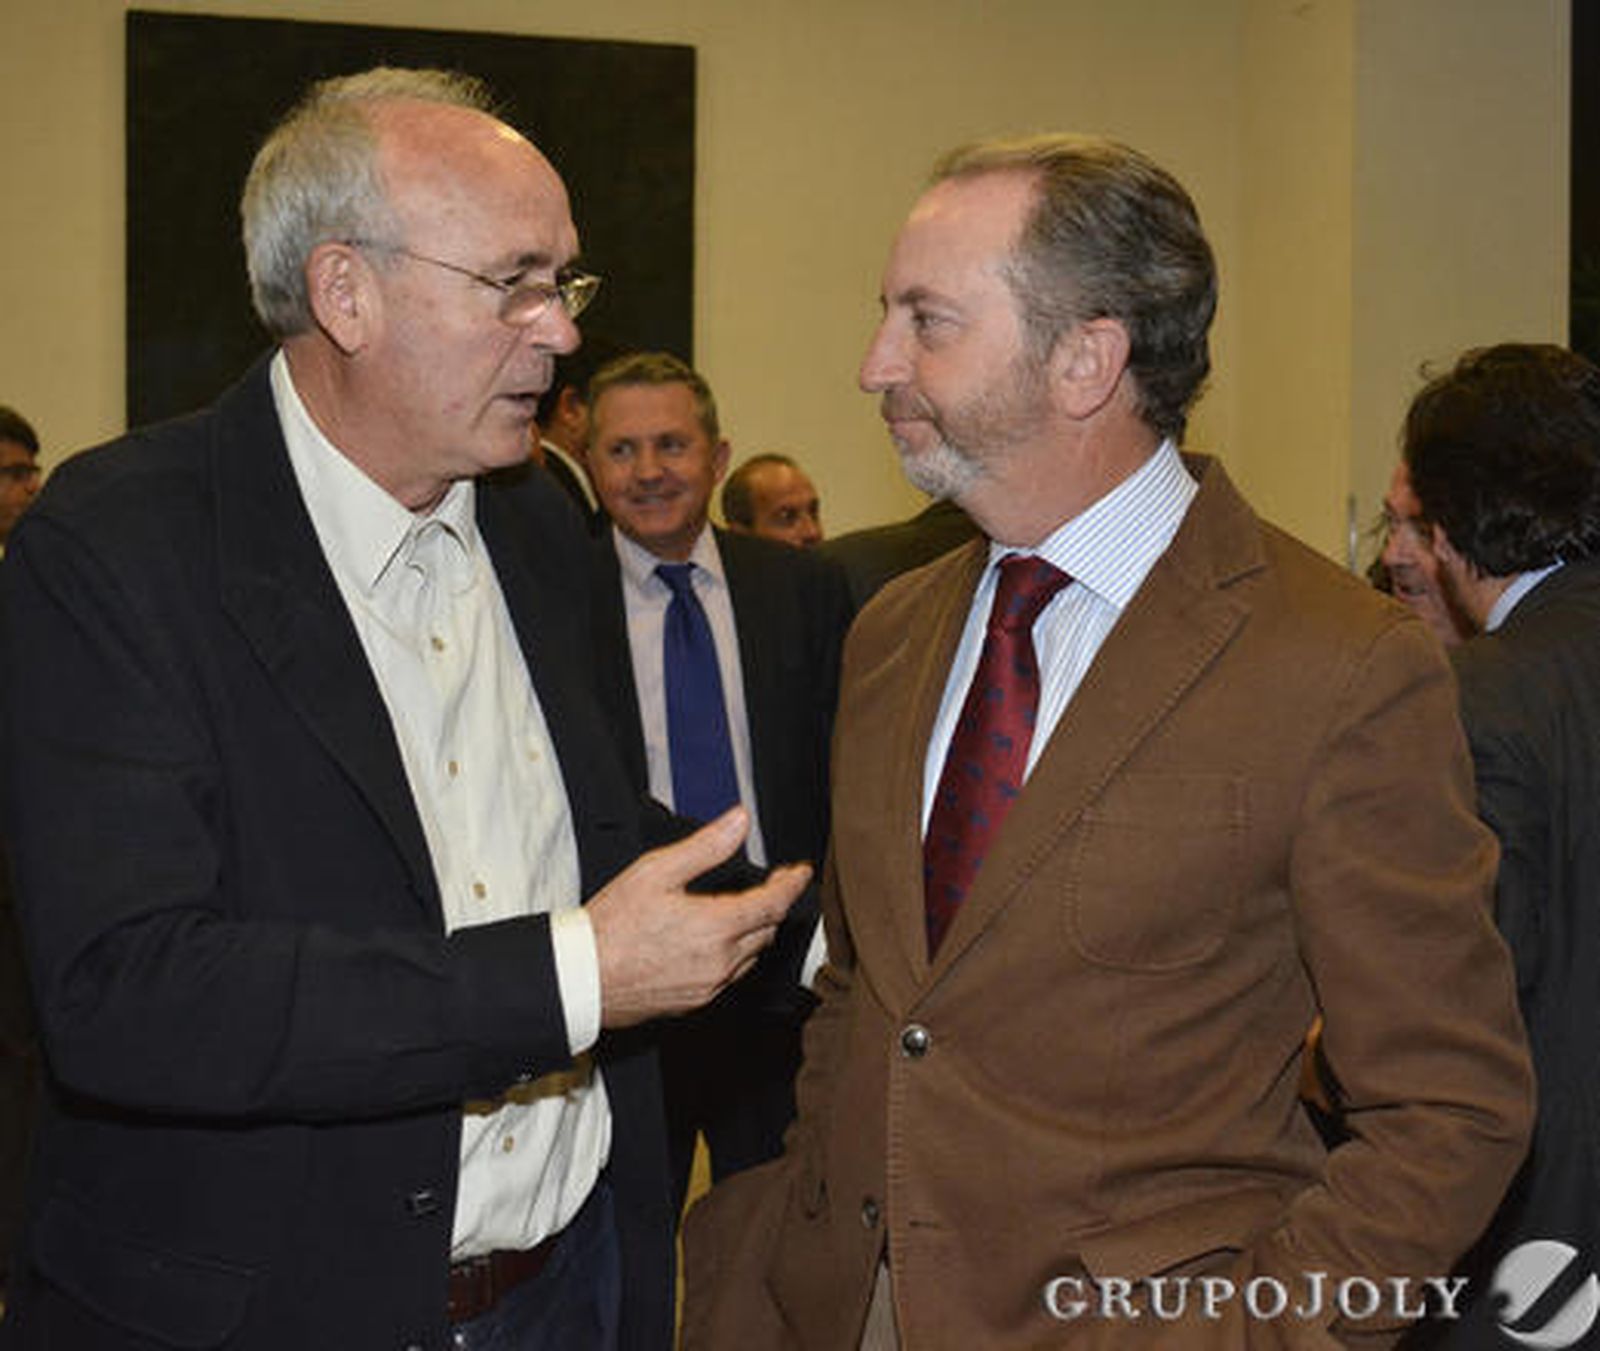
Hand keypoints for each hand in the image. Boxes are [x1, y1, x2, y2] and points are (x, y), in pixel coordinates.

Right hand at [589, 807, 809, 1027]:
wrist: (582, 978)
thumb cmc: (611, 926)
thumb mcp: (656, 871)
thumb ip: (706, 846)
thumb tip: (739, 821)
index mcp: (716, 927)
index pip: (774, 904)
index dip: (791, 884)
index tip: (798, 871)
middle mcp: (720, 961)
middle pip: (767, 930)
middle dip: (773, 905)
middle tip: (771, 884)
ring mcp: (710, 986)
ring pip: (752, 956)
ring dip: (756, 931)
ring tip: (746, 910)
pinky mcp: (696, 1001)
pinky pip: (731, 976)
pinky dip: (735, 954)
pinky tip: (718, 941)